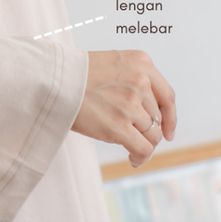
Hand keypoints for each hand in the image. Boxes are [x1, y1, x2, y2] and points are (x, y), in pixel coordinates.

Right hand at [71, 49, 175, 166]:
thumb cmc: (73, 75)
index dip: (170, 117)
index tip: (167, 131)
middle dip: (148, 131)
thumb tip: (149, 114)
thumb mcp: (111, 64)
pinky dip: (141, 157)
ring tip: (132, 151)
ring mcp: (130, 104)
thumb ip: (133, 80)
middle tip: (135, 140)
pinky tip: (133, 159)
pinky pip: (143, 148)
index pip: (167, 96)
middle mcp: (140, 81)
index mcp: (141, 62)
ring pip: (152, 134)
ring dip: (143, 145)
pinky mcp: (119, 125)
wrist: (50, 80)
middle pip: (157, 118)